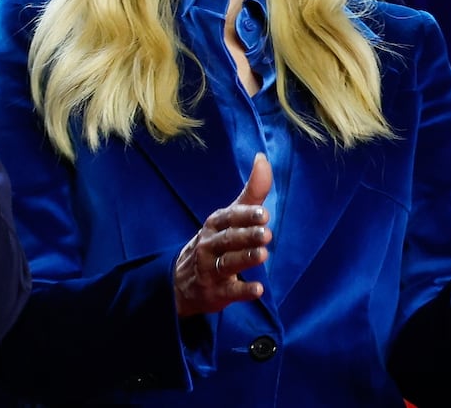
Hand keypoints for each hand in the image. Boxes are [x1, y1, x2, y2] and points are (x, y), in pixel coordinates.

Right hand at [174, 154, 272, 316]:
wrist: (183, 280)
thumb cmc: (216, 241)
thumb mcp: (231, 217)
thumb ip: (252, 191)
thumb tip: (263, 158)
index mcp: (215, 224)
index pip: (230, 217)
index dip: (246, 215)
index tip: (264, 213)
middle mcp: (209, 245)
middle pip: (228, 239)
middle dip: (247, 236)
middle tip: (266, 234)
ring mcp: (210, 269)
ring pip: (228, 263)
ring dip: (245, 259)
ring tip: (263, 255)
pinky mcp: (215, 292)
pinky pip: (230, 292)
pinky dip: (243, 291)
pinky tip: (258, 289)